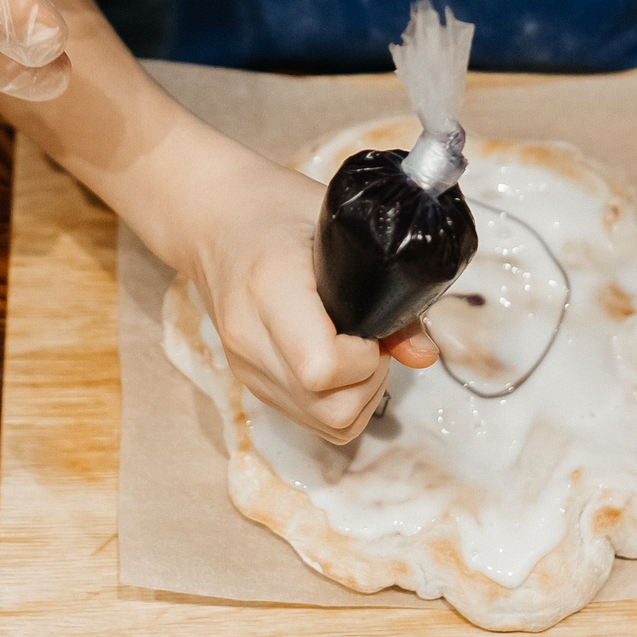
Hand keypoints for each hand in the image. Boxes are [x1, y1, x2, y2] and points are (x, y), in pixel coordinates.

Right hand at [177, 159, 437, 443]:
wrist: (213, 221)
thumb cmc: (277, 211)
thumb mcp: (338, 229)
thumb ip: (384, 289)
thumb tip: (423, 353)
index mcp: (269, 288)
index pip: (321, 367)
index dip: (364, 360)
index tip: (373, 330)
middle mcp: (250, 338)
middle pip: (328, 408)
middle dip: (369, 383)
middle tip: (373, 341)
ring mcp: (246, 366)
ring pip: (325, 425)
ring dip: (358, 397)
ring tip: (358, 352)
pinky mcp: (249, 381)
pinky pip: (309, 420)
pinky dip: (337, 402)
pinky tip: (340, 364)